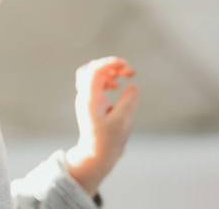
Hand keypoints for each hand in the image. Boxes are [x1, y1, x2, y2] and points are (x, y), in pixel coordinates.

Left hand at [65, 56, 138, 195]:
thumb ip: (129, 102)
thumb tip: (133, 86)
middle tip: (129, 70)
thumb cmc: (109, 141)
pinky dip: (107, 79)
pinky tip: (117, 85)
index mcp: (90, 98)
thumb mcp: (123, 122)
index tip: (127, 65)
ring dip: (109, 71)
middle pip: (91, 69)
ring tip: (126, 75)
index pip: (95, 70)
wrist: (95, 155)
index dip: (110, 63)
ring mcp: (86, 99)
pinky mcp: (91, 103)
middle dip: (110, 65)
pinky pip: (95, 83)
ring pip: (92, 75)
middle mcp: (85, 96)